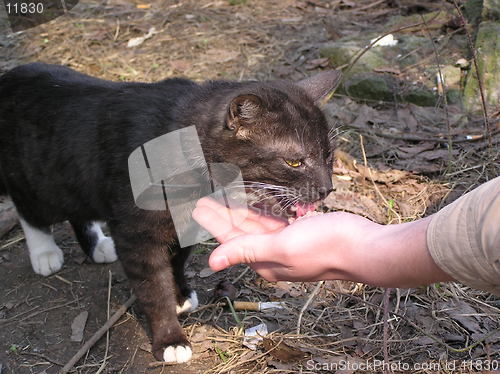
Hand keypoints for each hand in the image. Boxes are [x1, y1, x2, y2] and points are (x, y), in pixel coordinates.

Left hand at [193, 197, 375, 281]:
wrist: (364, 247)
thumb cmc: (326, 247)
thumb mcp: (282, 247)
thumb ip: (247, 250)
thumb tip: (212, 263)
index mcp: (265, 261)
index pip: (230, 240)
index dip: (213, 222)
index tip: (197, 206)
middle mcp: (273, 255)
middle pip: (240, 232)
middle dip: (222, 215)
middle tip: (204, 198)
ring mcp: (287, 244)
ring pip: (256, 225)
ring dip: (239, 211)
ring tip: (223, 196)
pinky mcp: (300, 233)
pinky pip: (274, 221)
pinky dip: (262, 211)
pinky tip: (254, 202)